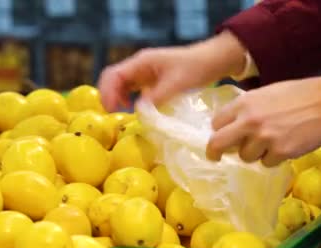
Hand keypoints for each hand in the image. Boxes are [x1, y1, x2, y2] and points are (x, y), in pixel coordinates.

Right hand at [97, 31, 247, 111]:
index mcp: (142, 62)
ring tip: (120, 112)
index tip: (111, 109)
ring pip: (120, 84)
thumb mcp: (176, 84)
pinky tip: (133, 108)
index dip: (108, 92)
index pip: (114, 75)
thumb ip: (156, 98)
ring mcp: (143, 72)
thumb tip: (138, 111)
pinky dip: (127, 98)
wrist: (213, 61)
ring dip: (116, 97)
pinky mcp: (150, 80)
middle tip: (111, 113)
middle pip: (112, 79)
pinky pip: (131, 89)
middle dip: (108, 95)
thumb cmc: (196, 68)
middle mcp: (139, 66)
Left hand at [206, 75, 320, 166]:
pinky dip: (274, 158)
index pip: (216, 123)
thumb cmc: (298, 95)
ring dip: (255, 153)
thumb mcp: (265, 94)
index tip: (220, 137)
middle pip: (218, 143)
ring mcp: (264, 138)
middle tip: (215, 157)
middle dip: (214, 152)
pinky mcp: (280, 152)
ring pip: (245, 156)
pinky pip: (266, 163)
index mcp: (244, 103)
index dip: (218, 131)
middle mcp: (250, 121)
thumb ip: (247, 110)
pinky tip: (286, 145)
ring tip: (272, 141)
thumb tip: (232, 127)